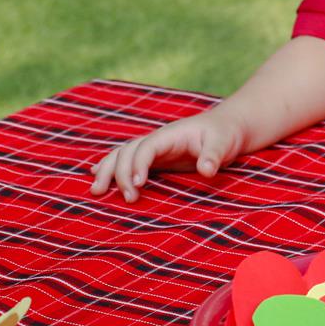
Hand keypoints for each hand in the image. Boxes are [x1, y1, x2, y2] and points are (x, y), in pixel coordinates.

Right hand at [89, 110, 247, 202]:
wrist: (229, 126)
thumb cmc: (226, 134)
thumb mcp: (224, 143)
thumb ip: (214, 155)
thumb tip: (206, 170)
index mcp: (171, 134)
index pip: (147, 147)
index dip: (139, 164)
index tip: (138, 184)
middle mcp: (158, 139)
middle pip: (128, 151)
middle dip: (121, 173)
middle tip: (128, 198)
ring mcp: (155, 148)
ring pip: (122, 154)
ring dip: (107, 170)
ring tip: (96, 191)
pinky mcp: (156, 158)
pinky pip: (128, 160)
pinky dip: (110, 166)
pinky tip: (95, 176)